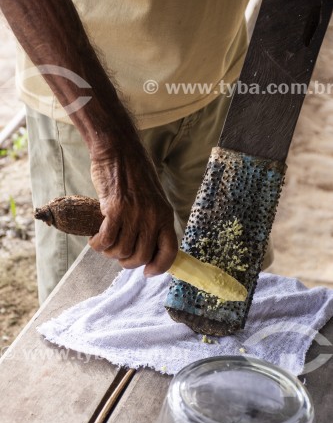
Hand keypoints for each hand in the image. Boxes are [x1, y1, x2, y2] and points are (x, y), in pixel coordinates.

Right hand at [88, 137, 177, 275]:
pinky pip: (105, 240)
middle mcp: (152, 217)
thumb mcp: (154, 198)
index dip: (159, 267)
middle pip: (141, 257)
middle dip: (127, 262)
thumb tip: (146, 248)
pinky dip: (98, 244)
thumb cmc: (135, 173)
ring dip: (110, 252)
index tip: (147, 272)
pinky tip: (94, 239)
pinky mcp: (114, 210)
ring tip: (104, 243)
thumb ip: (153, 221)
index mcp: (165, 215)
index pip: (169, 251)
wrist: (119, 150)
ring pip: (121, 251)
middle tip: (118, 254)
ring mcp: (134, 214)